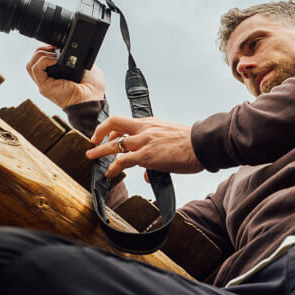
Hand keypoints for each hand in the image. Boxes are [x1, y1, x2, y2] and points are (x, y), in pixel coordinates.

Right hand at [26, 45, 105, 108]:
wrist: (93, 100)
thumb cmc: (92, 89)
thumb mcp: (85, 68)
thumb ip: (76, 59)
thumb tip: (74, 49)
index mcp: (56, 76)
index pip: (41, 61)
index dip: (46, 50)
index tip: (55, 46)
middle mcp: (48, 81)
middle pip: (33, 61)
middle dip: (40, 50)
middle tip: (53, 48)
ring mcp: (45, 85)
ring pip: (31, 65)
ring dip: (40, 54)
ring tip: (54, 54)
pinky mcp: (44, 87)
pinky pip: (36, 69)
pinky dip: (44, 60)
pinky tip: (55, 59)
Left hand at [86, 115, 203, 178]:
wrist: (202, 145)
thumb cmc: (191, 144)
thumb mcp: (169, 140)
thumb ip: (155, 152)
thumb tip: (146, 172)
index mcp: (150, 123)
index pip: (125, 122)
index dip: (113, 129)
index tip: (108, 136)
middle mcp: (144, 128)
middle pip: (114, 124)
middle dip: (99, 133)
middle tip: (92, 142)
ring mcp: (144, 141)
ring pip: (114, 144)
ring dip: (100, 151)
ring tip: (91, 157)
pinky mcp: (146, 155)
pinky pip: (123, 160)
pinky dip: (113, 167)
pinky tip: (109, 173)